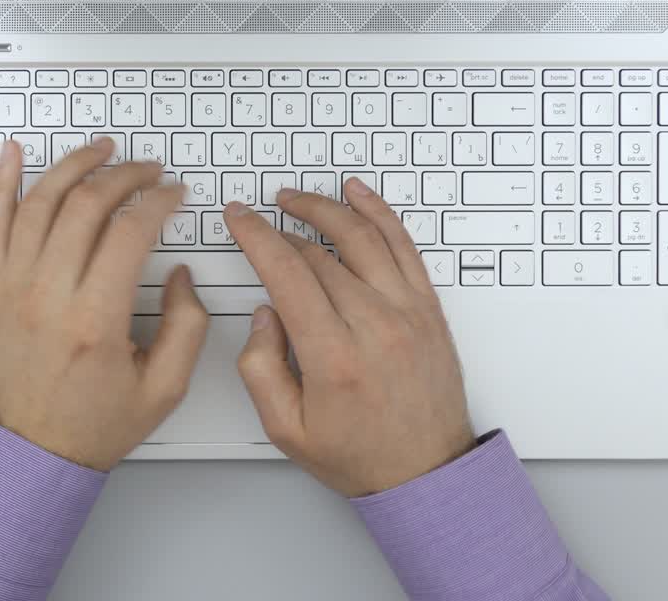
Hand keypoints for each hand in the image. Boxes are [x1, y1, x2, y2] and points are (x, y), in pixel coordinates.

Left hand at [0, 138, 208, 470]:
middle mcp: (48, 296)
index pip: (129, 232)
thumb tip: (182, 278)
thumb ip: (186, 328)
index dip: (158, 202)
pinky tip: (12, 154)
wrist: (31, 451)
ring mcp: (16, 288)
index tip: (174, 195)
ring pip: (39, 202)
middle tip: (147, 170)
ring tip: (100, 150)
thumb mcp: (163, 389)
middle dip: (123, 175)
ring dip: (72, 165)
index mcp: (94, 320)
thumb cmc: (91, 424)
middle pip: (85, 206)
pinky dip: (1, 183)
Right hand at [224, 178, 474, 496]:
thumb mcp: (286, 429)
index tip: (239, 218)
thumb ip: (261, 368)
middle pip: (320, 255)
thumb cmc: (359, 455)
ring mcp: (408, 313)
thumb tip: (264, 314)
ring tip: (295, 199)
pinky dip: (379, 214)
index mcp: (334, 358)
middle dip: (281, 229)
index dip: (257, 238)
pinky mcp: (428, 309)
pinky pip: (403, 246)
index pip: (288, 274)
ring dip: (325, 209)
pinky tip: (357, 194)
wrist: (427, 473)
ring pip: (363, 238)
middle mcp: (375, 328)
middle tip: (257, 220)